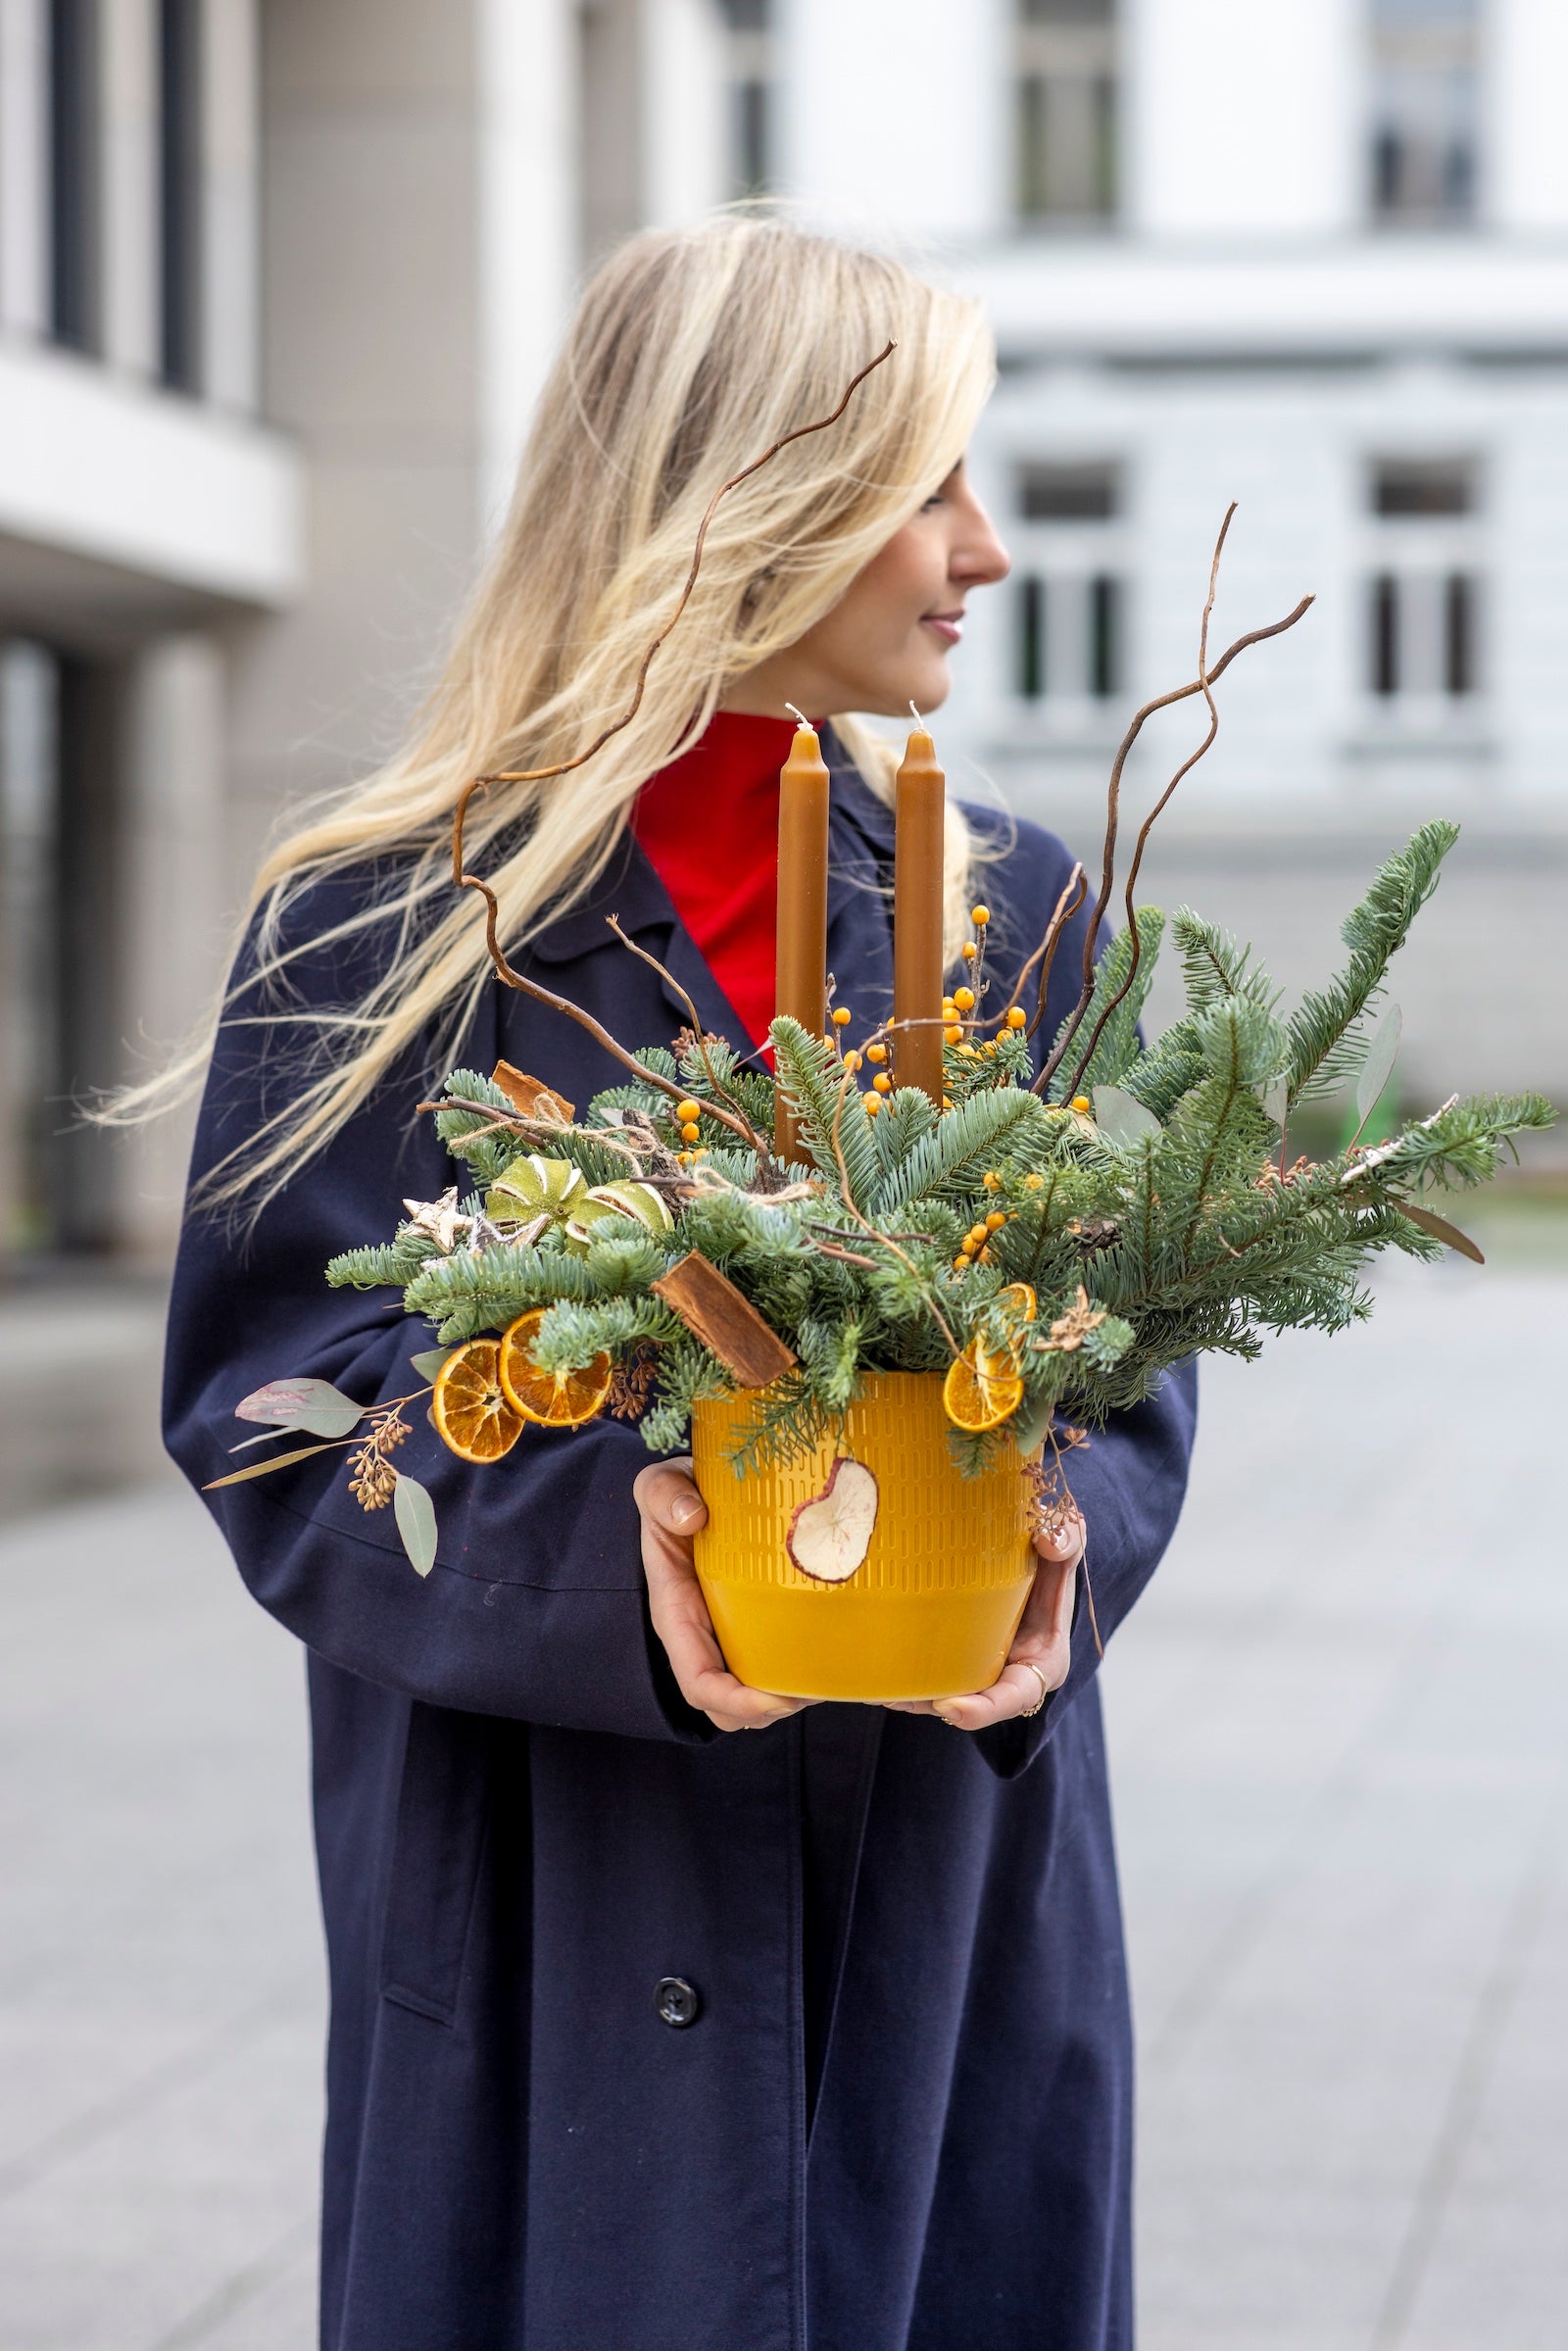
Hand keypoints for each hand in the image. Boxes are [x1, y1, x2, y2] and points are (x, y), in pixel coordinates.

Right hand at [633, 1459, 815, 1733]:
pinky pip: (775, 1668)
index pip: (698, 1681)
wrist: (694, 1491)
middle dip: (770, 1711)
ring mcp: (729, 1636)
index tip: (776, 1698)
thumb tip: (692, 1516)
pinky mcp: (756, 1627)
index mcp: (677, 1614)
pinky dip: (803, 1676)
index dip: (735, 1701)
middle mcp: (703, 1636)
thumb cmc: (676, 1495)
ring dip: (790, 1700)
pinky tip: (834, 1658)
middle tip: (815, 1688)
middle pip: (728, 1707)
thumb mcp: (660, 1485)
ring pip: (755, 1697)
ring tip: (829, 1678)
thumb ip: (662, 1494)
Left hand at [885, 1508, 1085, 1731]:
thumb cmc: (1050, 1559)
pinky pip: (929, 1670)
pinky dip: (903, 1673)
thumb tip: (1048, 1542)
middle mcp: (1008, 1673)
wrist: (1030, 1556)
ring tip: (876, 1690)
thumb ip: (1068, 1541)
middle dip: (932, 1705)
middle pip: (969, 1702)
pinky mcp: (955, 1654)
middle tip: (897, 1699)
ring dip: (910, 1695)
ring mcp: (979, 1666)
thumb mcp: (1066, 1547)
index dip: (984, 1709)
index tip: (948, 1707)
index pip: (1016, 1696)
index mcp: (1042, 1660)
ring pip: (943, 1691)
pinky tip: (872, 1669)